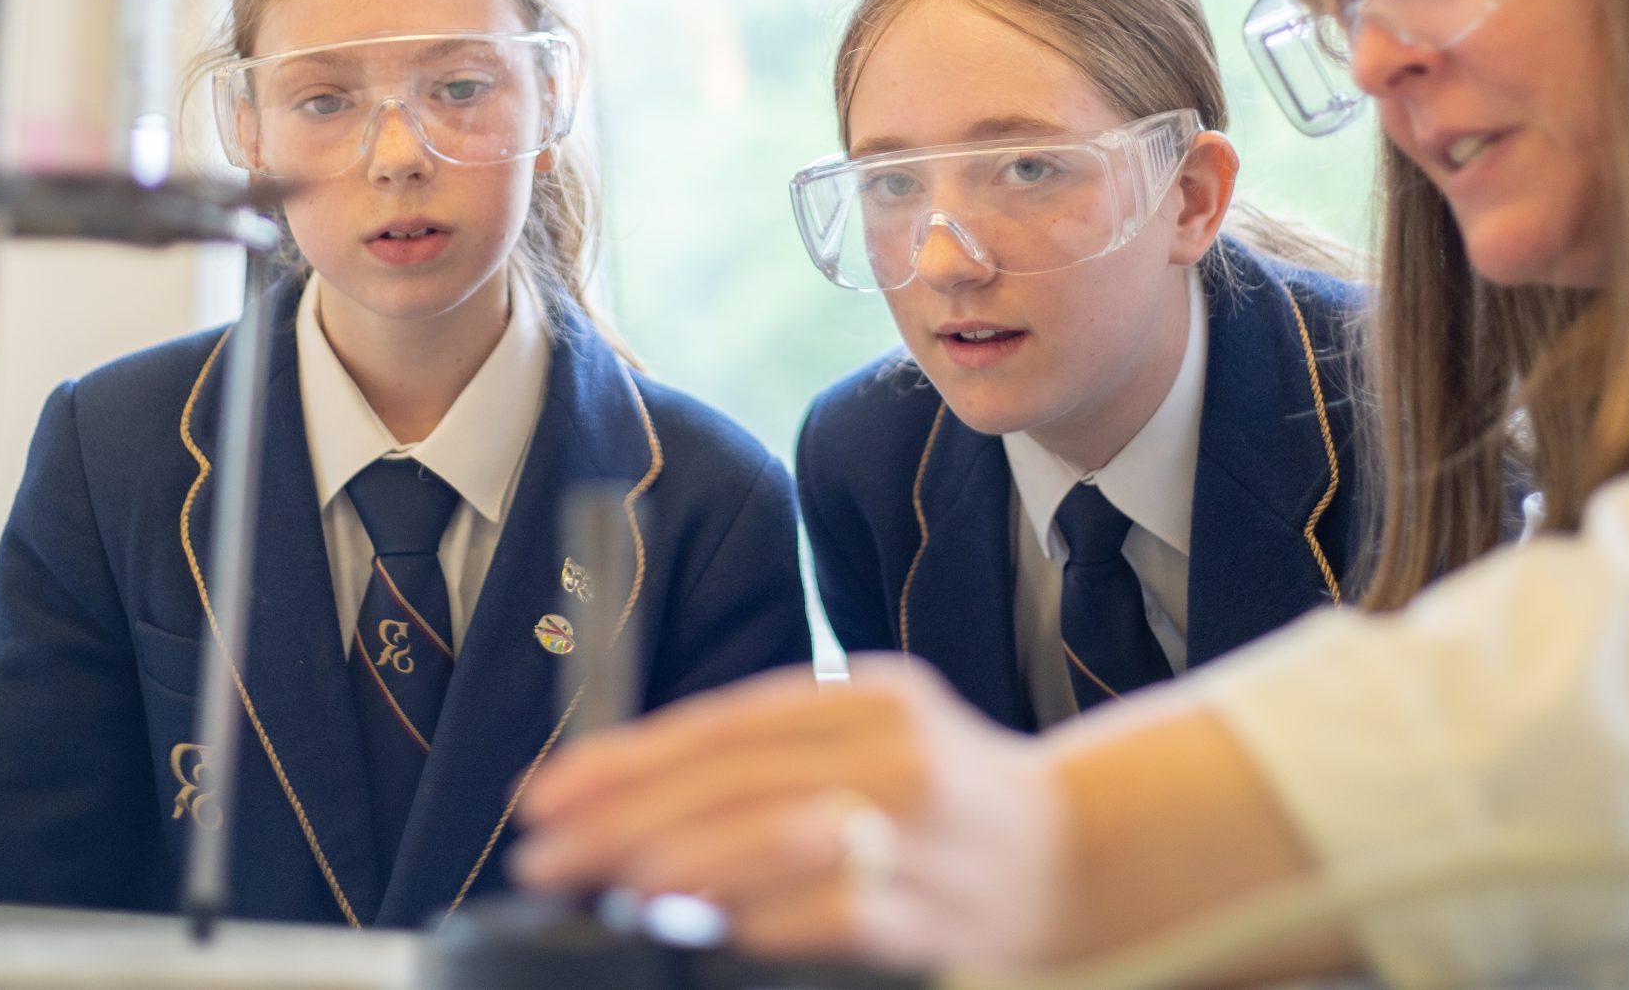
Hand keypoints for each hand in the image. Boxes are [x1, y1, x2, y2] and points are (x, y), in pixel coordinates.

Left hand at [514, 657, 1065, 967]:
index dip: (624, 760)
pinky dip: (763, 922)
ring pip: (783, 837)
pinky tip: (706, 931)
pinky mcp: (942, 911)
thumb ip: (767, 761)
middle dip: (626, 822)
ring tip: (612, 889)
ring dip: (685, 867)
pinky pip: (836, 914)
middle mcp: (897, 750)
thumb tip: (625, 802)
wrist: (1083, 854)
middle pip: (738, 779)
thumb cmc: (946, 802)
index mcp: (869, 696)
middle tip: (547, 857)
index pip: (724, 723)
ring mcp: (923, 831)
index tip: (546, 796)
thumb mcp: (867, 742)